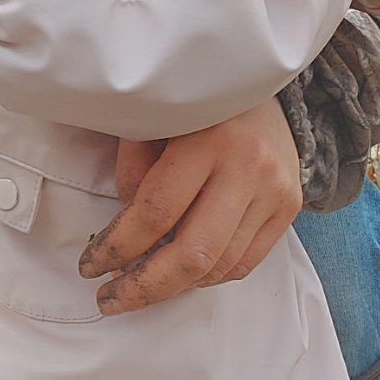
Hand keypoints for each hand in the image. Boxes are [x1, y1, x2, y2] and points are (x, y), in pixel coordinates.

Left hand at [78, 99, 302, 313]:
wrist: (261, 81)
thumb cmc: (195, 101)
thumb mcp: (154, 117)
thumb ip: (135, 170)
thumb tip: (123, 233)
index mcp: (207, 137)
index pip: (156, 212)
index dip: (117, 247)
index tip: (90, 265)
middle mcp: (248, 166)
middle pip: (193, 253)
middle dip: (145, 286)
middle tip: (111, 298)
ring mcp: (274, 190)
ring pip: (219, 265)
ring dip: (175, 285)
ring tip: (141, 285)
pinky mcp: (289, 206)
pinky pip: (244, 263)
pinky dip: (208, 276)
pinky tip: (180, 273)